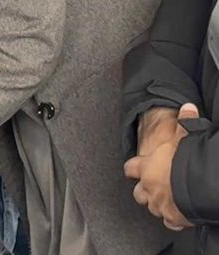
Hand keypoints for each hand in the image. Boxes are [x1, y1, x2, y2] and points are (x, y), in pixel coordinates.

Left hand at [124, 103, 197, 231]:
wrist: (198, 185)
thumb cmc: (186, 161)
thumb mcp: (184, 137)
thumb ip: (185, 122)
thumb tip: (188, 107)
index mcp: (146, 167)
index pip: (130, 167)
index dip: (133, 167)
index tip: (135, 167)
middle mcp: (149, 187)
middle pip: (138, 192)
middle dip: (144, 190)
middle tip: (152, 186)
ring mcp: (160, 204)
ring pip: (152, 207)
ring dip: (157, 204)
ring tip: (165, 200)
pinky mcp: (173, 217)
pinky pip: (169, 221)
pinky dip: (172, 219)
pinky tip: (177, 216)